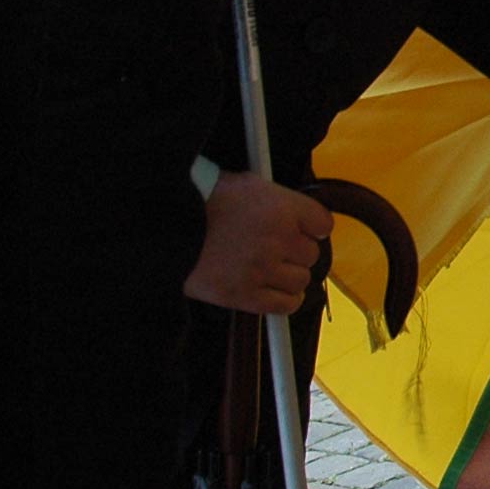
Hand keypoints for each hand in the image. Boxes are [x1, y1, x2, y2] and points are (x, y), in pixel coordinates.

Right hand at [181, 170, 331, 315]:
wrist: (167, 225)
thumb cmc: (203, 199)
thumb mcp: (247, 183)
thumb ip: (277, 199)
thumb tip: (296, 214)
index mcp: (281, 208)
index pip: (323, 224)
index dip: (313, 228)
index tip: (304, 230)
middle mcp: (279, 240)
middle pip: (312, 255)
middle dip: (297, 252)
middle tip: (278, 249)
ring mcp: (263, 269)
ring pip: (301, 280)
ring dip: (290, 276)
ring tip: (271, 270)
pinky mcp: (246, 295)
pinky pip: (286, 305)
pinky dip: (285, 300)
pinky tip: (272, 291)